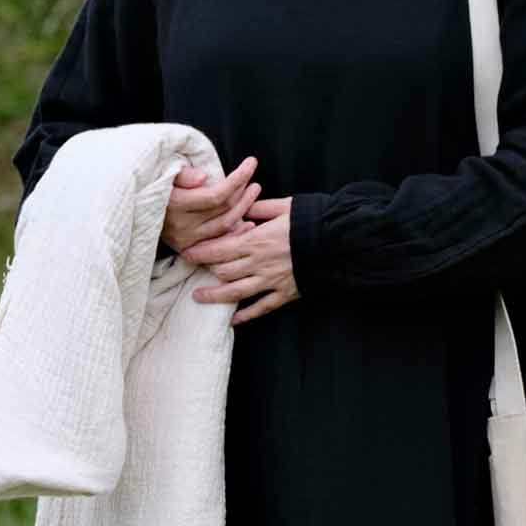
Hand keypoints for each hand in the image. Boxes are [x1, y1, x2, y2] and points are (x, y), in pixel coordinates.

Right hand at [160, 155, 260, 254]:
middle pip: (224, 210)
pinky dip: (235, 233)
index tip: (251, 162)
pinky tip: (248, 223)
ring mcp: (185, 240)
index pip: (216, 195)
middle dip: (243, 192)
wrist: (134, 208)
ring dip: (243, 209)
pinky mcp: (187, 249)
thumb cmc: (153, 184)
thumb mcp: (164, 172)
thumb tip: (204, 177)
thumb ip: (183, 175)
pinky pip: (217, 242)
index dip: (238, 179)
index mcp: (175, 204)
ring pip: (224, 226)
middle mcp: (181, 226)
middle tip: (253, 178)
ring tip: (253, 192)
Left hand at [187, 194, 300, 325]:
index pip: (219, 249)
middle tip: (192, 270)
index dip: (200, 252)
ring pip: (235, 293)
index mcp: (256, 240)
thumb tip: (243, 205)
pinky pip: (260, 308)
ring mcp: (270, 281)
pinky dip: (245, 316)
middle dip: (205, 271)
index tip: (186, 252)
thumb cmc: (312, 222)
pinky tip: (232, 320)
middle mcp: (258, 263)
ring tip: (199, 297)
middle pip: (222, 271)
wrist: (338, 244)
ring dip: (214, 296)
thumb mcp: (285, 207)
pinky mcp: (284, 294)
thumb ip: (260, 208)